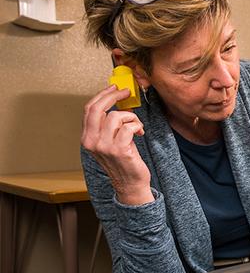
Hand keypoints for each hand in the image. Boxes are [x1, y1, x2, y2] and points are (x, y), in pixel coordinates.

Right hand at [81, 84, 152, 204]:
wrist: (130, 184)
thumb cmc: (123, 161)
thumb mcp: (109, 141)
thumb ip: (107, 125)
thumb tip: (115, 101)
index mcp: (87, 138)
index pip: (89, 109)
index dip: (102, 95)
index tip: (114, 88)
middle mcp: (92, 141)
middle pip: (98, 108)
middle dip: (114, 95)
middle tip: (126, 93)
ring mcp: (104, 146)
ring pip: (116, 116)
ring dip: (131, 117)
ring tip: (136, 126)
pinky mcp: (119, 150)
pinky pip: (128, 127)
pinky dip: (137, 126)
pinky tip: (140, 133)